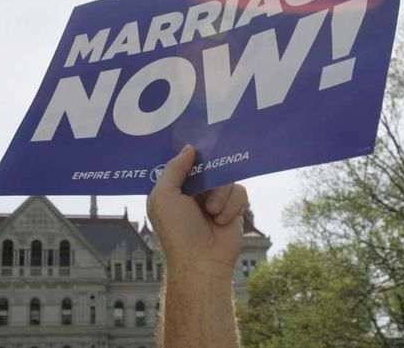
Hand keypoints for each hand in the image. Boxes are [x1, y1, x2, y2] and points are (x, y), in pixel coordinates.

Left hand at [147, 144, 246, 275]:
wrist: (202, 261)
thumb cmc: (177, 230)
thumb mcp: (164, 196)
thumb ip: (174, 169)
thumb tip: (189, 148)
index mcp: (173, 188)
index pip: (183, 163)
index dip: (188, 154)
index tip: (197, 143)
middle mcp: (194, 192)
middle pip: (208, 166)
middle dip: (209, 172)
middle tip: (207, 175)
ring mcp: (215, 199)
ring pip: (225, 178)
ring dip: (219, 195)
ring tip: (212, 212)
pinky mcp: (234, 208)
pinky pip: (239, 191)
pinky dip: (232, 205)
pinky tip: (221, 220)